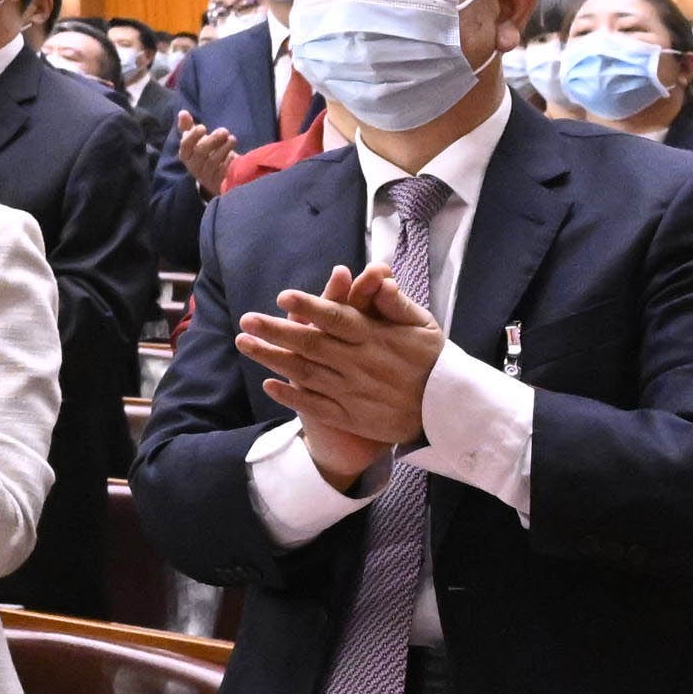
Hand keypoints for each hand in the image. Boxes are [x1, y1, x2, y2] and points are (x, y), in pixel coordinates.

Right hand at [171, 115, 239, 196]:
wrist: (213, 176)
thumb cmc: (203, 152)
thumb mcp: (195, 140)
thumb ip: (188, 126)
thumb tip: (183, 112)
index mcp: (186, 154)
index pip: (185, 145)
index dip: (193, 136)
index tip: (203, 127)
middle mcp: (194, 166)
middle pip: (201, 152)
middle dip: (213, 140)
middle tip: (224, 130)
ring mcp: (205, 175)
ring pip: (213, 161)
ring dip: (224, 148)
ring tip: (232, 139)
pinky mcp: (217, 182)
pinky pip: (222, 172)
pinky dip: (228, 162)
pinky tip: (234, 154)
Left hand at [233, 259, 449, 490]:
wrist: (447, 412)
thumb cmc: (432, 360)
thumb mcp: (423, 326)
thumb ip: (397, 303)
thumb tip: (379, 277)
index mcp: (375, 338)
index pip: (338, 318)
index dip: (310, 306)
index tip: (283, 296)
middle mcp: (360, 364)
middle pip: (311, 345)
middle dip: (276, 331)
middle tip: (246, 320)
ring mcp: (353, 392)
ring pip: (306, 374)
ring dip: (273, 359)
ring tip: (245, 344)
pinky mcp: (352, 416)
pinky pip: (316, 406)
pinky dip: (292, 396)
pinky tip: (269, 384)